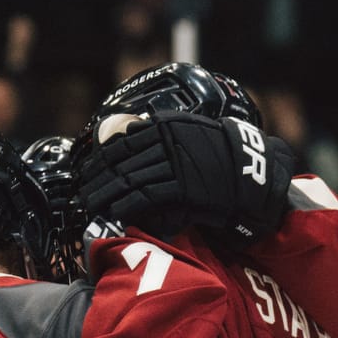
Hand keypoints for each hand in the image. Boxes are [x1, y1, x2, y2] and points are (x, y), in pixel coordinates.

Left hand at [78, 111, 297, 240]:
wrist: (252, 170)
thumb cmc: (220, 154)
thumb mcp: (189, 130)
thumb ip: (160, 131)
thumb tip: (128, 133)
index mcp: (167, 125)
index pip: (123, 142)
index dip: (102, 159)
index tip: (90, 170)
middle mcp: (167, 142)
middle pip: (121, 162)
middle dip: (99, 179)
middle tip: (85, 191)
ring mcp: (174, 165)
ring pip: (129, 180)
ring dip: (107, 194)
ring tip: (93, 204)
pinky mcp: (182, 188)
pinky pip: (147, 197)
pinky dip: (127, 205)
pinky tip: (115, 212)